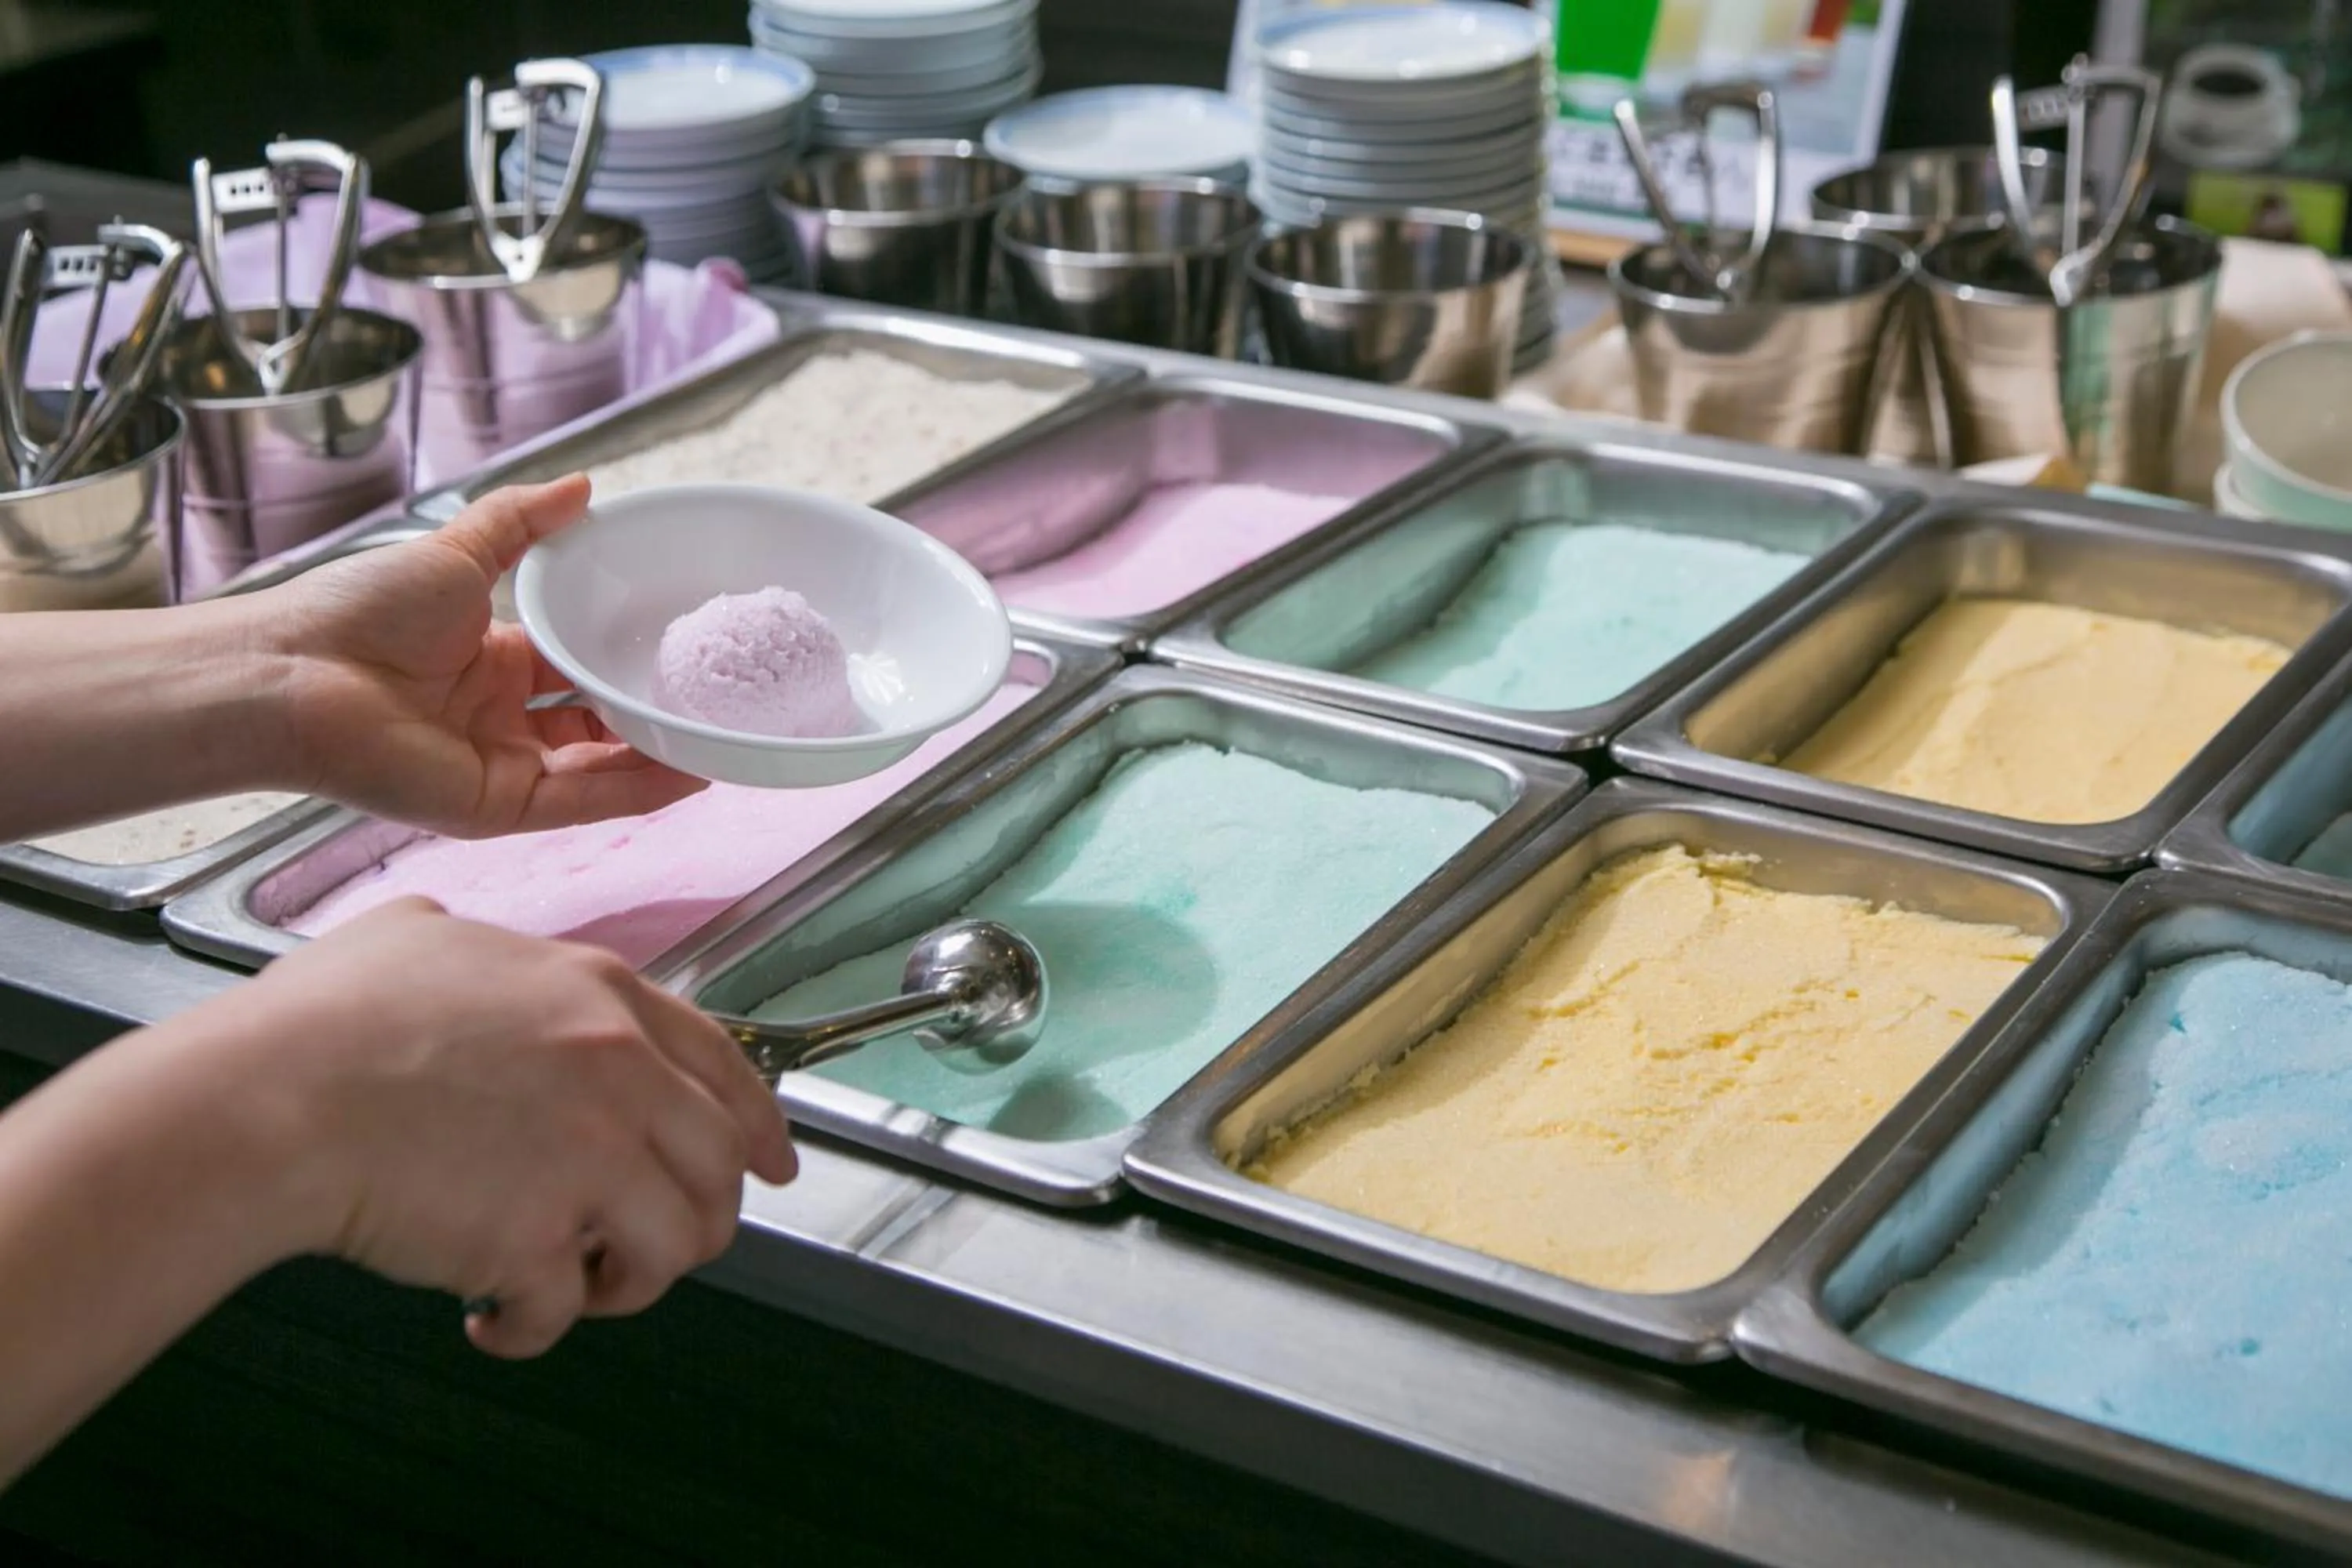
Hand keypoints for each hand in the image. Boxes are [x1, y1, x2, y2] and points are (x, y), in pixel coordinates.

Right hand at [188, 898, 794, 1356]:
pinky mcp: (543, 1236)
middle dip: (697, 1219)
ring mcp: (590, 1155)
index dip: (756, 1123)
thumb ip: (469, 943)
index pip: (722, 1066)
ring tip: (570, 1286)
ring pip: (674, 1246)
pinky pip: (567, 1310)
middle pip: (718, 1166)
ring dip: (626, 1282)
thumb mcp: (411, 934)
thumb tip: (454, 939)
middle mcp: (618, 1071)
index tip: (773, 1162)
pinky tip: (489, 1321)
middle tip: (648, 1248)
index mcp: (600, 998)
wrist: (266, 1103)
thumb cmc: (316, 1026)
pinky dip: (531, 1330)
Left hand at [265, 475, 705, 838]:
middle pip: (593, 720)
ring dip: (657, 756)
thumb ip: (520, 522)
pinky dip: (637, 791)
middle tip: (712, 696)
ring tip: (719, 738)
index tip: (677, 647)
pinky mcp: (498, 805)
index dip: (622, 659)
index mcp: (488, 659)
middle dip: (649, 712)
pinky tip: (688, 775)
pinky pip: (582, 801)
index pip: (573, 666)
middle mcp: (498, 717)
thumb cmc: (357, 611)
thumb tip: (584, 487)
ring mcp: (501, 764)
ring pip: (599, 766)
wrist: (294, 676)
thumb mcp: (455, 552)